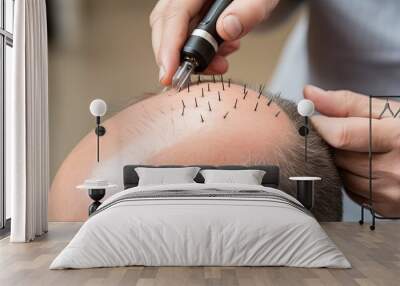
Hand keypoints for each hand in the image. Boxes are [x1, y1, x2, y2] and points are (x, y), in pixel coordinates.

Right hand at [150, 0, 278, 84]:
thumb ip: (248, 11)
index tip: (170, 73)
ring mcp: (186, 4)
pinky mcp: (191, 14)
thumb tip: (226, 30)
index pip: (174, 14)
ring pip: (172, 33)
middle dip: (176, 57)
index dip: (169, 46)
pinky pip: (184, 35)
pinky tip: (222, 52)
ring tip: (220, 64)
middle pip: (164, 25)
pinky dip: (200, 53)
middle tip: (189, 78)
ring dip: (192, 57)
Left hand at [304, 85, 399, 216]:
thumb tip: (309, 93)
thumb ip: (346, 103)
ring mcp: (390, 193)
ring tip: (365, 150)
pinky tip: (369, 167)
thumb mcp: (389, 111)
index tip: (314, 116)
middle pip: (338, 155)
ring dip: (342, 161)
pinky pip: (350, 190)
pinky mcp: (385, 207)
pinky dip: (352, 177)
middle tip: (352, 134)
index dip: (321, 124)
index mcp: (399, 138)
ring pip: (340, 174)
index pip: (341, 135)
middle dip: (335, 142)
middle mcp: (395, 170)